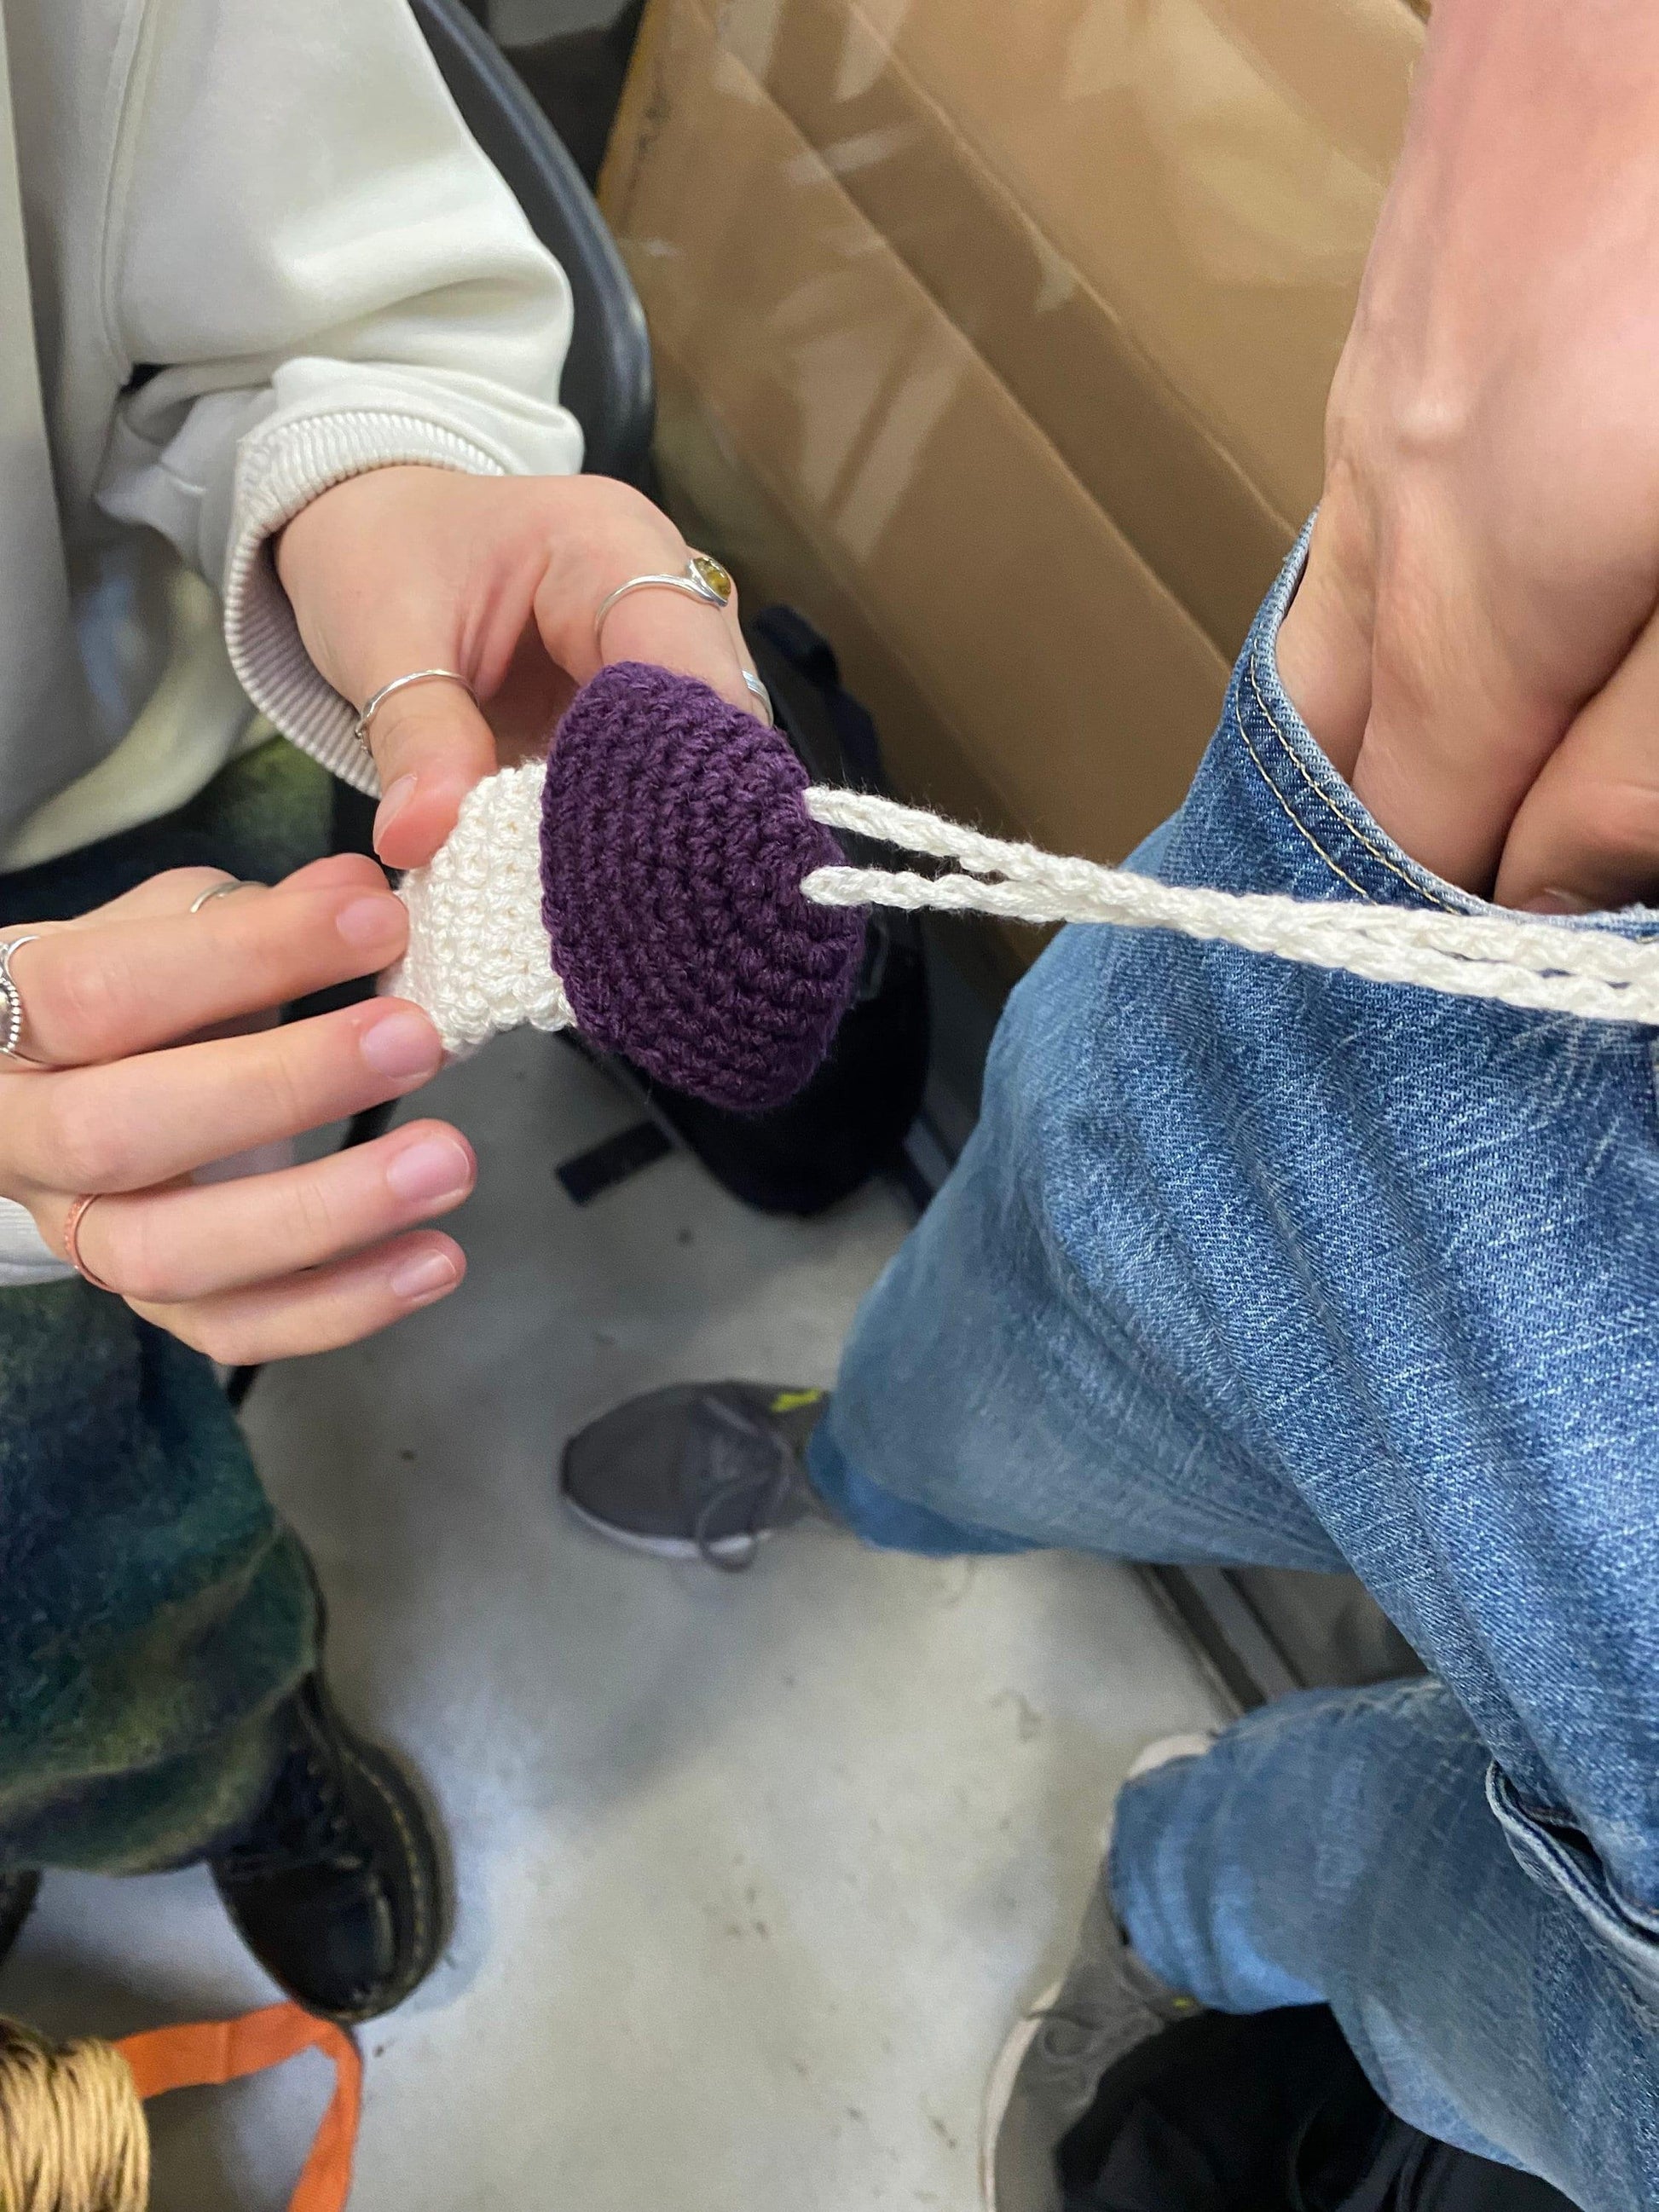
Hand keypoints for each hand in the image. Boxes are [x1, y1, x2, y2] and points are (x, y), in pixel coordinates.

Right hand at [0, 856, 472, 1361]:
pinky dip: (342, 1306)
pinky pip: (235, 1330)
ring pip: (172, 1256)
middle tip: (417, 1039)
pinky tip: (435, 1260)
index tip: (378, 920)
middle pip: (118, 1134)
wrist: (71, 1094)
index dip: (243, 954)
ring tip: (449, 1163)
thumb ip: (255, 909)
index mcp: (6, 1022)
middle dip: (281, 1086)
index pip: (98, 991)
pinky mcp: (154, 1306)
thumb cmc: (135, 993)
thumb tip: (354, 888)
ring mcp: (82, 1235)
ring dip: (323, 1213)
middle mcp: (22, 1140)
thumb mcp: (168, 929)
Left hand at [276, 468, 760, 869]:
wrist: (368, 534)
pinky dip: (633, 833)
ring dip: (662, 832)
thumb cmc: (380, 558)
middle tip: (632, 907)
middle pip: (714, 718)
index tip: (645, 853)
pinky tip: (607, 892)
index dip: (678, 758)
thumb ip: (416, 736)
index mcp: (609, 544)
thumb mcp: (380, 638)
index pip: (681, 658)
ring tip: (623, 911)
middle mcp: (667, 594)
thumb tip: (423, 839)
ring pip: (703, 759)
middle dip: (679, 811)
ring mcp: (666, 655)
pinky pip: (662, 777)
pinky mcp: (647, 711)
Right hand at [1275, 0, 1658, 910]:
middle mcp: (1392, 493)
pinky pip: (1362, 506)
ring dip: (1373, 735)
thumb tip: (1556, 885)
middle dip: (1375, 857)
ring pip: (1338, 621)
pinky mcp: (1411, 292)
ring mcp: (1384, 380)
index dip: (1452, 940)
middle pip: (1339, 746)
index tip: (1489, 1009)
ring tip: (1422, 811)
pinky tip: (1441, 611)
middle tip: (1417, 945)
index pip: (1422, 837)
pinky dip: (1391, 602)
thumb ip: (1649, 749)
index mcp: (1486, 584)